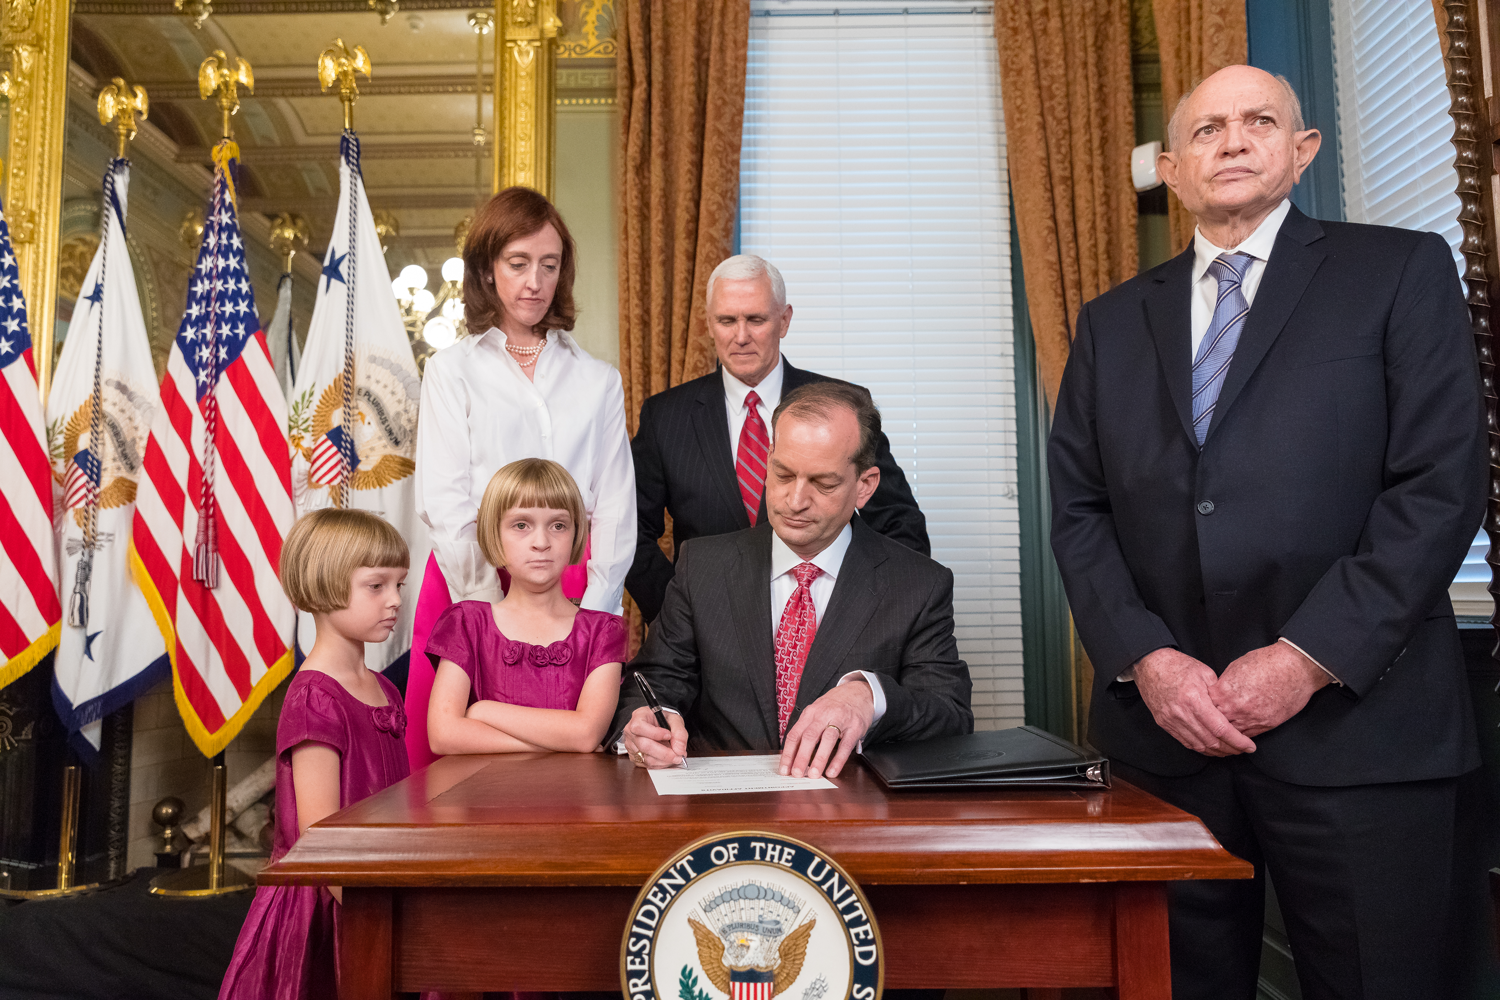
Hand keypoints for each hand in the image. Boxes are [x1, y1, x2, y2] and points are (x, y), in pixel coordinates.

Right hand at [622, 705, 687, 768]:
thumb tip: (679, 750)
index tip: (669, 736)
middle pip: (643, 745)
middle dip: (663, 753)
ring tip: (675, 757)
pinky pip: (646, 764)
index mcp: (638, 717)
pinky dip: (659, 764)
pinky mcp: (634, 756)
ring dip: (663, 761)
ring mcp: (631, 745)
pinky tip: (667, 760)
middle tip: (678, 755)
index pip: (640, 727)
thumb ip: (679, 732)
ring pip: (645, 758)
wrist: (657, 724)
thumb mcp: (674, 719)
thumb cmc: (663, 720)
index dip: (654, 733)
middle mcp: (631, 732)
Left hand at [779, 680, 873, 778]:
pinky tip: (832, 771)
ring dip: (819, 759)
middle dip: (801, 757)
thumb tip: (794, 756)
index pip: (795, 734)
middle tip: (796, 774)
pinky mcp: (855, 727)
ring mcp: (840, 719)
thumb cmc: (834, 706)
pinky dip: (838, 760)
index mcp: (810, 713)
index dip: (788, 754)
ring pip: (827, 739)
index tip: (784, 769)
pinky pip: (845, 745)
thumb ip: (806, 730)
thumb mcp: (817, 713)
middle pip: (809, 736)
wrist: (858, 692)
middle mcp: (823, 715)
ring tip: (814, 774)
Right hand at [1133, 647, 1256, 755]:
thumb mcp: (1204, 672)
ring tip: (1230, 750)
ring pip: (1199, 746)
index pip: (1220, 729)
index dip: (1237, 741)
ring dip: (1217, 751)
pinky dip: (1201, 748)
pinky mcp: (1164, 723)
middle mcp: (1181, 713)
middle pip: (1211, 742)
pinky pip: (1186, 742)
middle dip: (1231, 749)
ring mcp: (1170, 720)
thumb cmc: (1177, 665)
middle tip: (1243, 750)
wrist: (1149, 664)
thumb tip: (1232, 708)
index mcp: (1194, 699)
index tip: (1249, 746)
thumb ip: (1219, 693)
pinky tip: (1211, 747)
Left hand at [1209, 642, 1329, 736]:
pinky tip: (1237, 735)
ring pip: (1231, 733)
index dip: (1202, 707)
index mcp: (1225, 691)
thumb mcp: (1236, 667)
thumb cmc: (1267, 662)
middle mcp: (1236, 707)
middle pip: (1215, 722)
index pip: (1205, 706)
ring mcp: (1251, 718)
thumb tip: (1217, 691)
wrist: (1295, 668)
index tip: (1202, 709)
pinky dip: (1241, 736)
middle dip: (1212, 723)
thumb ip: (1224, 683)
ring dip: (1226, 733)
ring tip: (1221, 734)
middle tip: (1208, 725)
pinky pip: (1248, 735)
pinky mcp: (1266, 724)